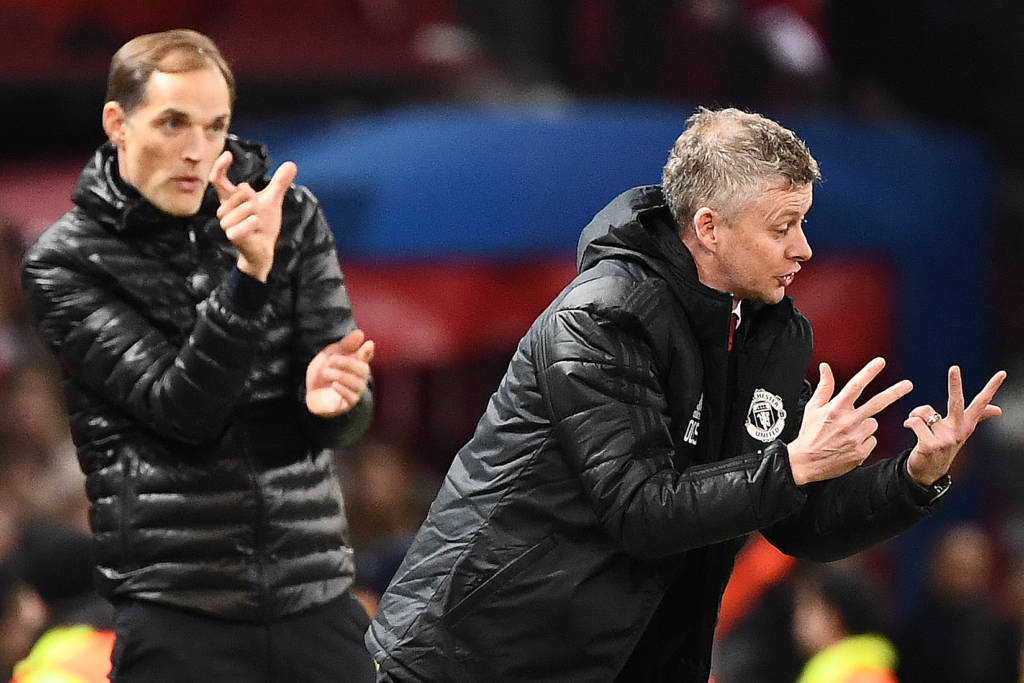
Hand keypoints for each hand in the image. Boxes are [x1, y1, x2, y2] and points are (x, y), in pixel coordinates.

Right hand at [209, 151, 297, 281]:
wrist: (263, 251)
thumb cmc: (263, 225)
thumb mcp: (272, 201)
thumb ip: (279, 183)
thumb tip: (291, 164)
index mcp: (230, 199)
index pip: (218, 179)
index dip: (220, 166)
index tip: (229, 155)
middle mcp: (224, 209)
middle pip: (242, 191)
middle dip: (257, 201)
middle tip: (258, 214)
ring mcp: (226, 223)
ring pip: (249, 206)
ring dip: (259, 215)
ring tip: (257, 224)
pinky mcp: (232, 234)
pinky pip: (252, 221)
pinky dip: (259, 224)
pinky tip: (257, 231)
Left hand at [305, 329, 374, 416]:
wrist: (309, 394)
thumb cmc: (321, 373)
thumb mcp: (329, 356)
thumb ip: (345, 346)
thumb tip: (360, 333)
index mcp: (355, 363)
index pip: (366, 357)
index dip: (368, 352)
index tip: (368, 344)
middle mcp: (358, 378)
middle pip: (363, 370)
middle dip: (348, 363)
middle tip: (332, 360)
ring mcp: (354, 392)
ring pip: (358, 384)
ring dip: (341, 376)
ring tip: (326, 373)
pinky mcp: (347, 404)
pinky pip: (352, 398)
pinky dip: (344, 389)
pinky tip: (334, 385)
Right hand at [788, 358, 913, 485]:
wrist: (806, 462)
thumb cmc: (809, 434)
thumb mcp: (813, 408)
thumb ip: (824, 387)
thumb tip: (825, 367)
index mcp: (836, 409)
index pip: (855, 386)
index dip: (869, 372)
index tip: (880, 362)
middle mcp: (848, 422)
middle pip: (877, 403)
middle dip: (894, 392)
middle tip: (908, 384)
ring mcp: (856, 438)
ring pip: (873, 424)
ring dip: (865, 425)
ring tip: (848, 432)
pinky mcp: (861, 452)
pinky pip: (871, 440)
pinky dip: (864, 440)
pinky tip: (850, 443)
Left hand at [904, 366, 1005, 485]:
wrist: (928, 472)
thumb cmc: (943, 445)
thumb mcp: (962, 431)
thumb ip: (979, 417)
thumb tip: (999, 410)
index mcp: (966, 424)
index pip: (981, 403)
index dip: (992, 388)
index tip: (1002, 373)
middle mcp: (958, 431)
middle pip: (957, 403)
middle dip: (955, 384)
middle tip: (954, 368)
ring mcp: (945, 440)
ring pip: (925, 411)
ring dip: (915, 414)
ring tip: (916, 424)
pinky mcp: (930, 446)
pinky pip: (915, 422)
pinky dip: (909, 422)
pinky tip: (910, 428)